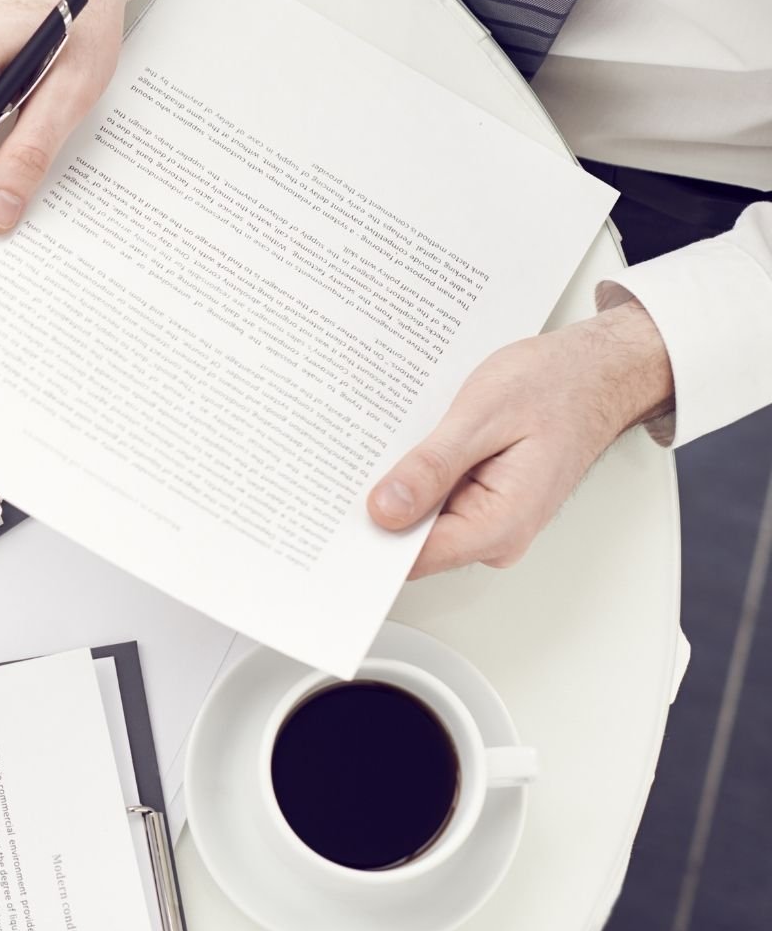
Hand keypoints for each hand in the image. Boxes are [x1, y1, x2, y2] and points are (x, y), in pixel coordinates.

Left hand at [368, 301, 674, 577]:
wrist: (597, 371)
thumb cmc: (556, 386)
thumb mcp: (484, 415)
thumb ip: (433, 466)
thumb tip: (385, 510)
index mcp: (501, 523)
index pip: (415, 558)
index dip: (369, 539)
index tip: (332, 514)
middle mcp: (497, 534)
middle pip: (412, 542)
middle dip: (377, 507)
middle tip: (345, 465)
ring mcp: (490, 520)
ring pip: (420, 518)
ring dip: (397, 486)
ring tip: (381, 442)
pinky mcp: (482, 501)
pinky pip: (434, 500)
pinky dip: (415, 475)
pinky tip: (405, 444)